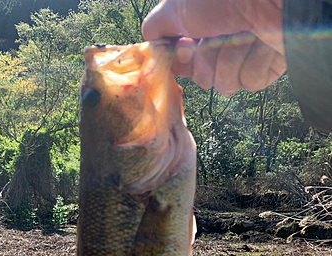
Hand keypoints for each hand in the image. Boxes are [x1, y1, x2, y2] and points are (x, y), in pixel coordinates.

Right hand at [142, 0, 285, 95]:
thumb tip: (150, 49)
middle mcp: (221, 43)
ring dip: (231, 62)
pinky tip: (262, 42)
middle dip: (206, 62)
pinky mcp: (267, 68)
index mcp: (201, 28)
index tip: (187, 44)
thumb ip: (156, 28)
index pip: (183, 64)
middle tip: (217, 36)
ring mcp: (245, 57)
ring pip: (225, 85)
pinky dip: (254, 63)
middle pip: (202, 78)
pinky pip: (250, 83)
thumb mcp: (176, 7)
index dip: (182, 60)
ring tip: (243, 36)